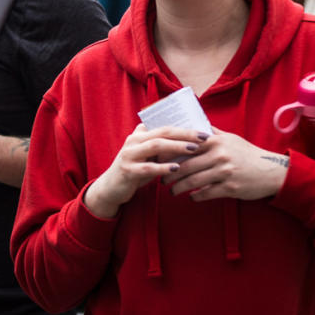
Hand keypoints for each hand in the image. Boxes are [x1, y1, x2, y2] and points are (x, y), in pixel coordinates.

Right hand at [84, 124, 206, 217]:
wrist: (110, 188)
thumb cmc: (134, 171)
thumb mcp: (145, 156)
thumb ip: (160, 146)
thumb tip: (187, 141)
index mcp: (139, 135)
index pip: (165, 126)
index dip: (184, 127)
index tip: (203, 130)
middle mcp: (133, 141)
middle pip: (162, 132)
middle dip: (185, 133)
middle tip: (204, 137)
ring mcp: (129, 155)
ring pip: (155, 146)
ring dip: (176, 147)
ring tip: (193, 149)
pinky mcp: (127, 171)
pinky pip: (148, 168)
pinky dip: (163, 168)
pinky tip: (176, 169)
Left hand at [161, 127, 288, 200]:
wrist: (271, 170)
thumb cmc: (247, 153)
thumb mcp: (230, 138)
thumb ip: (211, 133)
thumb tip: (192, 124)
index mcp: (216, 141)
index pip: (186, 145)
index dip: (170, 152)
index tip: (158, 158)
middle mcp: (219, 155)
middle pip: (186, 166)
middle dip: (170, 174)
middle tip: (161, 179)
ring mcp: (224, 172)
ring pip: (193, 182)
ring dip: (179, 188)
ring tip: (172, 191)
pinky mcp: (230, 188)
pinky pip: (206, 194)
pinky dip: (196, 197)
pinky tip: (191, 198)